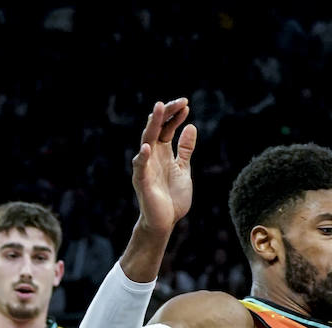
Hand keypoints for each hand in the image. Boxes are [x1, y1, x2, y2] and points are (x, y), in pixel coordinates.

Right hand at [132, 99, 196, 233]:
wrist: (166, 221)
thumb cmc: (173, 197)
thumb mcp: (184, 169)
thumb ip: (185, 150)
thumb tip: (191, 127)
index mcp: (163, 152)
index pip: (167, 128)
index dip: (176, 117)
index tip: (187, 106)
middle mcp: (152, 155)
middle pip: (157, 128)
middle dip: (166, 113)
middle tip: (178, 101)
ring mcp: (146, 166)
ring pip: (147, 140)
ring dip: (153, 124)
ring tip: (159, 108)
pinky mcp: (142, 180)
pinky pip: (140, 166)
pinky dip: (143, 157)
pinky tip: (147, 147)